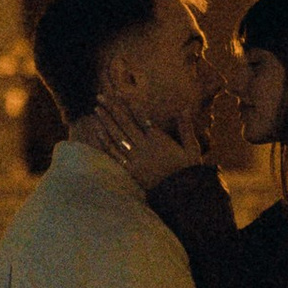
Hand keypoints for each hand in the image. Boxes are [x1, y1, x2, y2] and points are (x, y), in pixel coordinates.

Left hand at [73, 101, 196, 190]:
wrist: (181, 193)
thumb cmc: (187, 170)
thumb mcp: (191, 148)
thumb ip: (186, 127)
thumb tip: (185, 107)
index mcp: (158, 138)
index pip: (140, 117)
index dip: (128, 104)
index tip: (118, 93)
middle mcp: (144, 145)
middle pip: (125, 123)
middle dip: (112, 108)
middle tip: (100, 96)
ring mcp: (136, 157)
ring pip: (117, 136)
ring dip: (106, 121)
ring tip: (97, 110)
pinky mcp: (131, 169)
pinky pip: (115, 154)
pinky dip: (106, 142)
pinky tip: (98, 132)